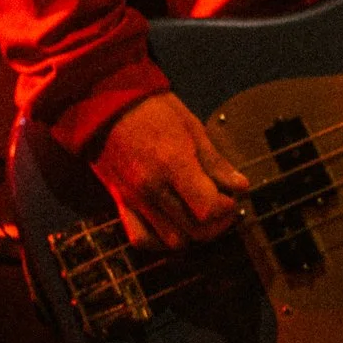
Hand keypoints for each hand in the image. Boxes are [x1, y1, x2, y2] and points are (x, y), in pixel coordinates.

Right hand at [93, 92, 252, 248]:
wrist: (102, 102)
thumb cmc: (150, 108)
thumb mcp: (190, 126)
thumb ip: (215, 161)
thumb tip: (240, 186)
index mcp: (172, 162)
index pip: (208, 208)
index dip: (227, 207)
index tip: (230, 195)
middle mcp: (152, 186)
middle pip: (195, 230)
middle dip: (217, 224)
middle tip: (221, 207)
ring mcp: (134, 197)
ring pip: (172, 240)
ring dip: (192, 233)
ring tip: (198, 215)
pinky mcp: (120, 201)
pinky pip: (141, 238)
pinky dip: (160, 240)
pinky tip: (172, 225)